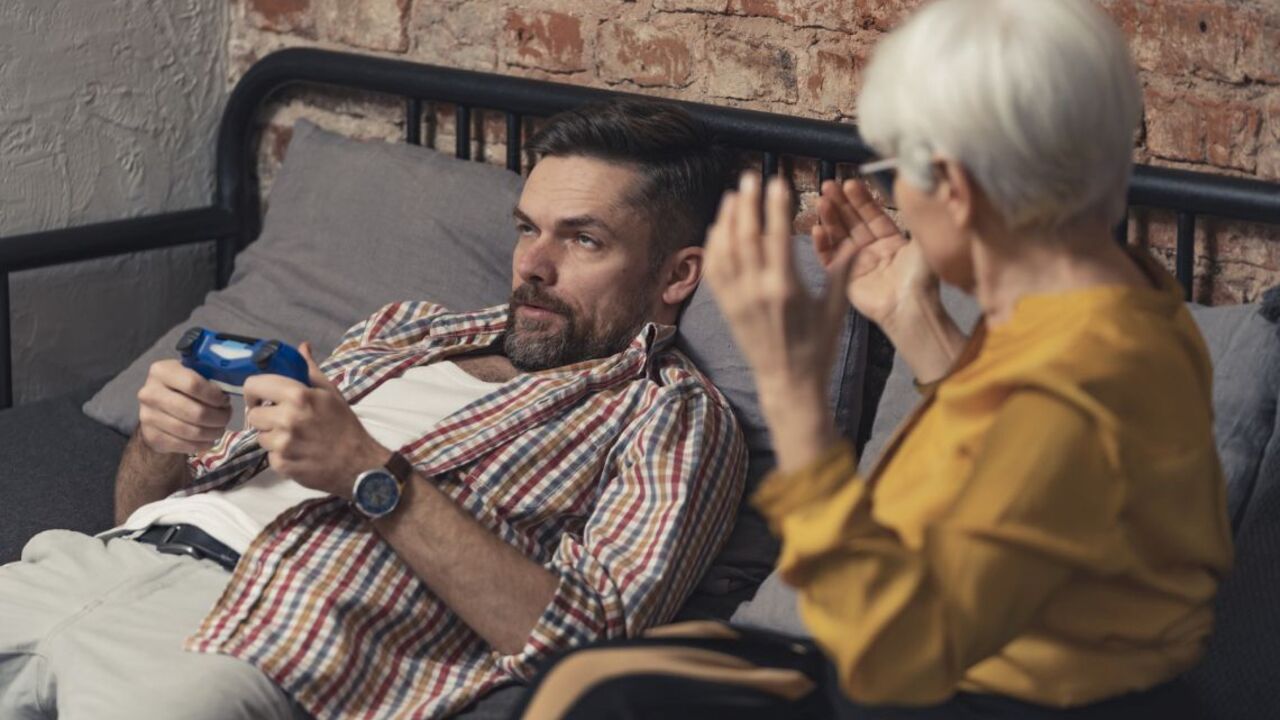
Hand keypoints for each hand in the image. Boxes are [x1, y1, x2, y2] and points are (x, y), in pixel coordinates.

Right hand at [137, 360, 231, 454]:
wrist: (157, 409)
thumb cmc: (182, 388)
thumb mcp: (192, 374)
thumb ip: (208, 378)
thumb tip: (228, 391)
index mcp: (161, 371)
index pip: (194, 384)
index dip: (215, 396)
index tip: (225, 400)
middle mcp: (149, 393)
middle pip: (196, 412)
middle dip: (219, 417)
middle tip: (226, 417)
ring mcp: (147, 416)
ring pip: (192, 431)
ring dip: (213, 432)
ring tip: (220, 428)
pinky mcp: (151, 436)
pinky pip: (184, 445)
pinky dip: (202, 444)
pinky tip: (209, 439)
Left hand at [244, 343, 388, 497]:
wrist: (359, 464)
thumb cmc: (345, 426)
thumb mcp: (331, 393)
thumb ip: (310, 370)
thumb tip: (302, 347)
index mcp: (298, 396)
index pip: (254, 385)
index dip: (254, 392)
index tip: (261, 398)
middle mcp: (287, 419)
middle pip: (253, 415)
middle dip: (265, 416)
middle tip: (284, 420)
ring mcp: (283, 444)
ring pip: (260, 436)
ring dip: (273, 436)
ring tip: (295, 438)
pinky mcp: (282, 465)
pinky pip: (270, 456)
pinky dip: (281, 455)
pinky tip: (299, 453)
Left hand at [705, 173, 853, 469]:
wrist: (788, 383)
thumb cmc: (816, 348)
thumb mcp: (833, 310)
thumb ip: (842, 273)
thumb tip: (860, 242)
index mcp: (785, 288)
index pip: (776, 236)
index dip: (775, 206)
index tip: (777, 181)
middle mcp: (756, 291)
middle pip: (746, 235)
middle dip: (747, 202)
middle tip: (750, 176)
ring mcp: (736, 299)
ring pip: (725, 248)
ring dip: (728, 218)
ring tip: (734, 194)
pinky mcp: (725, 307)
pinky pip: (714, 269)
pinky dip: (714, 244)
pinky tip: (720, 226)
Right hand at [816, 180, 967, 382]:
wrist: (910, 306)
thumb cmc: (921, 277)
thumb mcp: (922, 241)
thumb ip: (915, 216)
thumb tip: (914, 190)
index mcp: (891, 241)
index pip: (872, 214)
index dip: (860, 198)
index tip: (850, 183)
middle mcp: (872, 250)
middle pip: (852, 221)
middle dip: (840, 203)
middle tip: (828, 185)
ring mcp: (856, 263)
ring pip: (838, 235)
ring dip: (829, 218)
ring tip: (821, 201)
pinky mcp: (844, 278)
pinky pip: (829, 258)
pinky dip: (822, 245)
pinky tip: (817, 229)